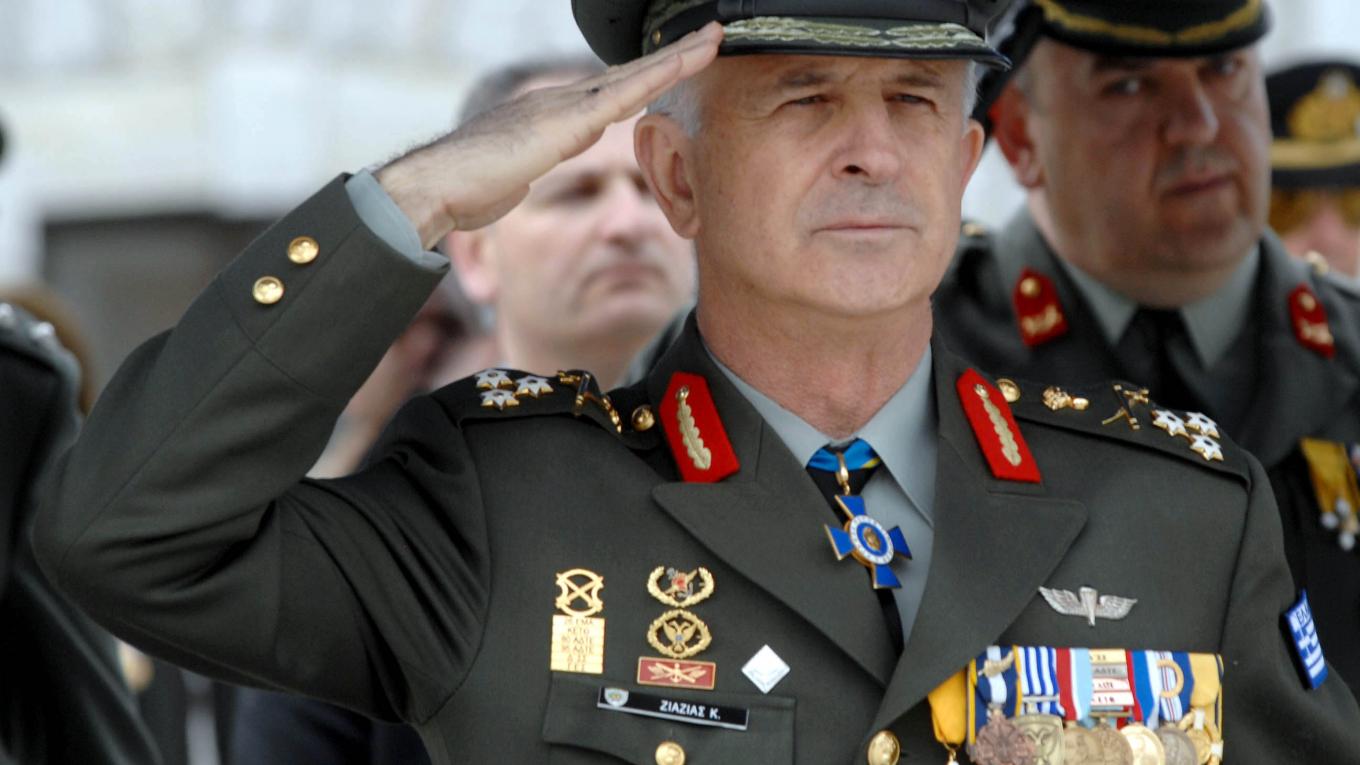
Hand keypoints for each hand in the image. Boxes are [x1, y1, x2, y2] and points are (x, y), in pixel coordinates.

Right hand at [376, 22, 722, 247]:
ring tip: (712, 39)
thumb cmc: (465, 189)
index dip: (644, 76)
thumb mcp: (509, 178)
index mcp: (550, 117)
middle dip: (670, 56)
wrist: (438, 185)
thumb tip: (534, 168)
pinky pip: (624, 93)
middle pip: (628, 74)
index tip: (675, 65)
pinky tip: (684, 62)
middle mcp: (560, 102)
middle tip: (710, 35)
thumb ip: (529, 167)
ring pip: (633, 75)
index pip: (608, 92)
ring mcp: (563, 107)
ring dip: (676, 57)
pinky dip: (658, 75)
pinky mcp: (567, 121)